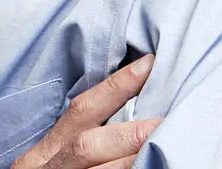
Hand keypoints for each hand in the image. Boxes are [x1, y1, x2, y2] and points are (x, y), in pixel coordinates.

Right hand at [11, 54, 161, 168]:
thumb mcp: (47, 159)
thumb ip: (75, 139)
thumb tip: (126, 114)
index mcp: (46, 151)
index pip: (81, 111)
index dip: (115, 86)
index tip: (148, 64)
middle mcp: (52, 166)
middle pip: (90, 145)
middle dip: (132, 132)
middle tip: (171, 119)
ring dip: (139, 160)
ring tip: (175, 146)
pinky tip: (156, 168)